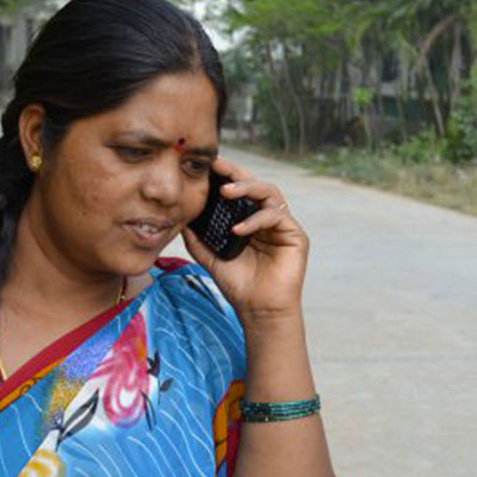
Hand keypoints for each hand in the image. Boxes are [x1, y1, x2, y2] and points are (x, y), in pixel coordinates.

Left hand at [181, 155, 308, 324]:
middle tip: (218, 166)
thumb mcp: (210, 257)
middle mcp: (267, 218)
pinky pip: (277, 216)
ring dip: (247, 188)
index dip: (225, 176)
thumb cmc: (238, 284)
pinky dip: (256, 219)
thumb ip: (197, 239)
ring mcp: (282, 225)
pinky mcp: (295, 235)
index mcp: (249, 219)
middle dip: (236, 173)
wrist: (257, 309)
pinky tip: (238, 230)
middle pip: (255, 184)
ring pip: (269, 192)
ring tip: (225, 192)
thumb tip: (181, 219)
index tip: (208, 166)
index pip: (239, 191)